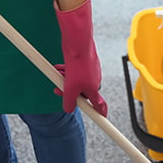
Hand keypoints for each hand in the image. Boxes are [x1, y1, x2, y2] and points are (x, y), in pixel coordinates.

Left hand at [53, 0, 107, 116]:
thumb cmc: (78, 66)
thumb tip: (68, 109)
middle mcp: (94, 81)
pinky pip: (75, 71)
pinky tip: (58, 68)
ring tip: (58, 75)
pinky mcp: (85, 63)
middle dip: (69, 92)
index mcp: (94, 89)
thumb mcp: (70, 89)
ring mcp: (90, 71)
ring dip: (66, 81)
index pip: (99, 105)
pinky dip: (67, 72)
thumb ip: (69, 102)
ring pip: (76, 81)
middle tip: (58, 90)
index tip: (103, 118)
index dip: (101, 112)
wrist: (78, 44)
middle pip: (82, 93)